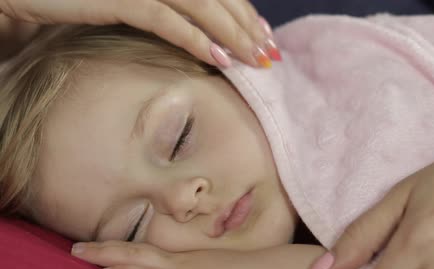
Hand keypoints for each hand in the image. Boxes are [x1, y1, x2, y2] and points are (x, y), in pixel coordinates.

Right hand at [0, 0, 277, 66]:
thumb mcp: (129, 0)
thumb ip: (164, 7)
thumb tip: (201, 33)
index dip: (242, 10)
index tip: (262, 36)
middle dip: (246, 24)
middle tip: (269, 53)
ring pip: (199, 4)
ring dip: (232, 33)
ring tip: (255, 61)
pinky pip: (166, 18)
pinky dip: (196, 39)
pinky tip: (220, 61)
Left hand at [71, 241, 360, 268]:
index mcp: (196, 263)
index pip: (157, 256)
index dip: (133, 252)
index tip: (113, 253)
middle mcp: (185, 261)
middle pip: (139, 250)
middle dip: (109, 249)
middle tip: (81, 247)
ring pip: (135, 257)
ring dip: (106, 254)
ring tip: (80, 252)